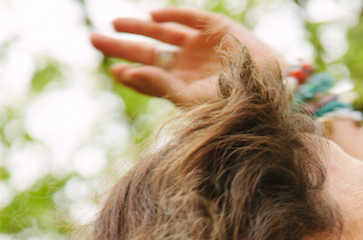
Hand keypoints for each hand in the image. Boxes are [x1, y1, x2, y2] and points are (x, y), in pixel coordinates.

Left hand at [90, 7, 284, 106]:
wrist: (270, 86)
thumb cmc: (234, 101)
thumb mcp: (191, 98)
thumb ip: (159, 85)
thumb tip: (126, 72)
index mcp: (182, 85)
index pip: (148, 77)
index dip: (130, 73)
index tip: (114, 70)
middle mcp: (187, 64)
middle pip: (148, 51)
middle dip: (121, 45)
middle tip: (92, 39)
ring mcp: (200, 44)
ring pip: (163, 32)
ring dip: (139, 27)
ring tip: (116, 24)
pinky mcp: (216, 27)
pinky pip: (190, 17)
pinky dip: (172, 14)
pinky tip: (154, 15)